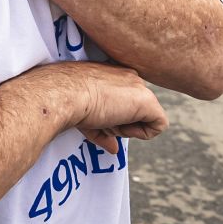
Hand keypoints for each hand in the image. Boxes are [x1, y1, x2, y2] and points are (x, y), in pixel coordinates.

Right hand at [36, 61, 168, 153]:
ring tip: (106, 119)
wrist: (64, 94)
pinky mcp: (148, 101)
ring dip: (125, 128)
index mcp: (115, 74)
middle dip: (118, 124)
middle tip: (100, 120)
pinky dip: (141, 134)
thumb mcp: (86, 115)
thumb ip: (104, 130)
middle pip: (135, 112)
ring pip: (145, 119)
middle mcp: (130, 76)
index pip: (124, 102)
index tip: (96, 117)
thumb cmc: (67, 100)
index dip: (111, 118)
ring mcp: (140, 87)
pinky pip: (158, 126)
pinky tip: (121, 125)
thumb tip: (114, 149)